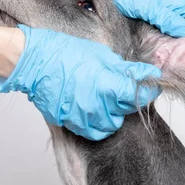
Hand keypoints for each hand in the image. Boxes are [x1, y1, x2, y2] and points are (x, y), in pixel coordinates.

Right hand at [0, 25, 161, 140]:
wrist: (33, 62)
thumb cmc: (63, 52)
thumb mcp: (99, 54)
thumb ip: (123, 69)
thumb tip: (144, 74)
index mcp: (106, 85)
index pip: (137, 95)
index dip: (148, 90)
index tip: (151, 85)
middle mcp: (96, 105)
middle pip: (126, 111)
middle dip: (130, 99)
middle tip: (124, 87)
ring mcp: (82, 117)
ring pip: (112, 124)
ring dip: (115, 113)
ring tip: (109, 98)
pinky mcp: (71, 123)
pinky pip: (94, 131)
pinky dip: (99, 123)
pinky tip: (96, 109)